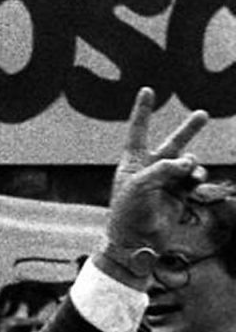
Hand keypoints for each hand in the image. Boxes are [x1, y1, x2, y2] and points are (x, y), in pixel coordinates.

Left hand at [101, 87, 209, 281]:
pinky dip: (196, 177)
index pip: (138, 131)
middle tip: (202, 114)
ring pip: (187, 163)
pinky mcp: (179, 195)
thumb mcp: (139, 185)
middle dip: (188, 130)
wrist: (135, 240)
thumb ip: (162, 169)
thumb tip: (187, 162)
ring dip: (191, 164)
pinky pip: (193, 179)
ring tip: (188, 170)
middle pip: (172, 144)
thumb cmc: (128, 211)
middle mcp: (150, 169)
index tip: (147, 90)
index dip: (143, 111)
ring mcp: (167, 182)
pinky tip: (195, 179)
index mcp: (133, 162)